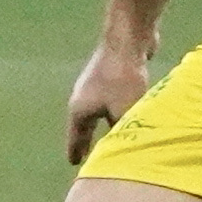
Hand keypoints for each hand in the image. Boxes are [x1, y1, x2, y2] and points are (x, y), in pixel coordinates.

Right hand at [65, 42, 150, 165]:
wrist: (128, 37)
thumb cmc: (123, 79)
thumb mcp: (123, 113)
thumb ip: (122, 133)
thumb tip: (126, 148)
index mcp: (80, 109)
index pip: (76, 137)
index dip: (76, 151)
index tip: (73, 163)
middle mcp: (83, 96)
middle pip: (85, 124)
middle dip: (87, 139)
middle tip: (86, 155)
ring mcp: (97, 82)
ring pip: (100, 109)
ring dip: (104, 124)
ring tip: (110, 136)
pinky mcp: (114, 73)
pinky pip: (114, 98)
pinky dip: (116, 110)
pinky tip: (126, 111)